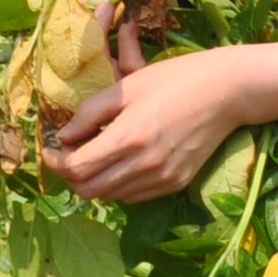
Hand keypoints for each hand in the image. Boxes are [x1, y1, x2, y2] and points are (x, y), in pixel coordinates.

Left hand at [46, 34, 255, 204]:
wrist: (226, 92)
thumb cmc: (175, 80)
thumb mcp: (127, 86)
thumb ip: (89, 113)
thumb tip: (63, 136)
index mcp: (129, 137)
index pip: (76, 168)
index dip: (56, 162)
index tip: (51, 148)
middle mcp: (144, 165)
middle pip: (88, 190)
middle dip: (70, 175)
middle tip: (68, 154)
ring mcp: (161, 178)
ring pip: (109, 197)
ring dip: (93, 181)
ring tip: (94, 156)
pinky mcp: (175, 184)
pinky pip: (133, 196)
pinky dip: (117, 185)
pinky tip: (120, 162)